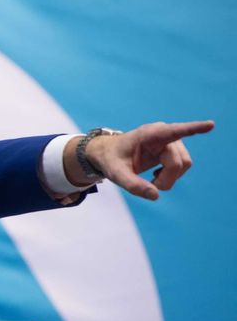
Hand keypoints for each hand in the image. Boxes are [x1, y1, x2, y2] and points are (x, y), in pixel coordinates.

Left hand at [65, 121, 214, 199]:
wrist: (109, 154)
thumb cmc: (111, 160)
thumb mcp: (116, 174)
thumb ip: (133, 185)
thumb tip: (156, 195)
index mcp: (149, 134)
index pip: (174, 131)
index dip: (193, 129)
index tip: (210, 125)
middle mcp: (163, 134)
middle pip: (179, 162)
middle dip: (168, 179)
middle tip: (151, 186)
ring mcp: (171, 141)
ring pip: (184, 165)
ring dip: (170, 178)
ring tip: (151, 180)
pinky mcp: (173, 149)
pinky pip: (182, 166)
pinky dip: (171, 176)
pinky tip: (156, 175)